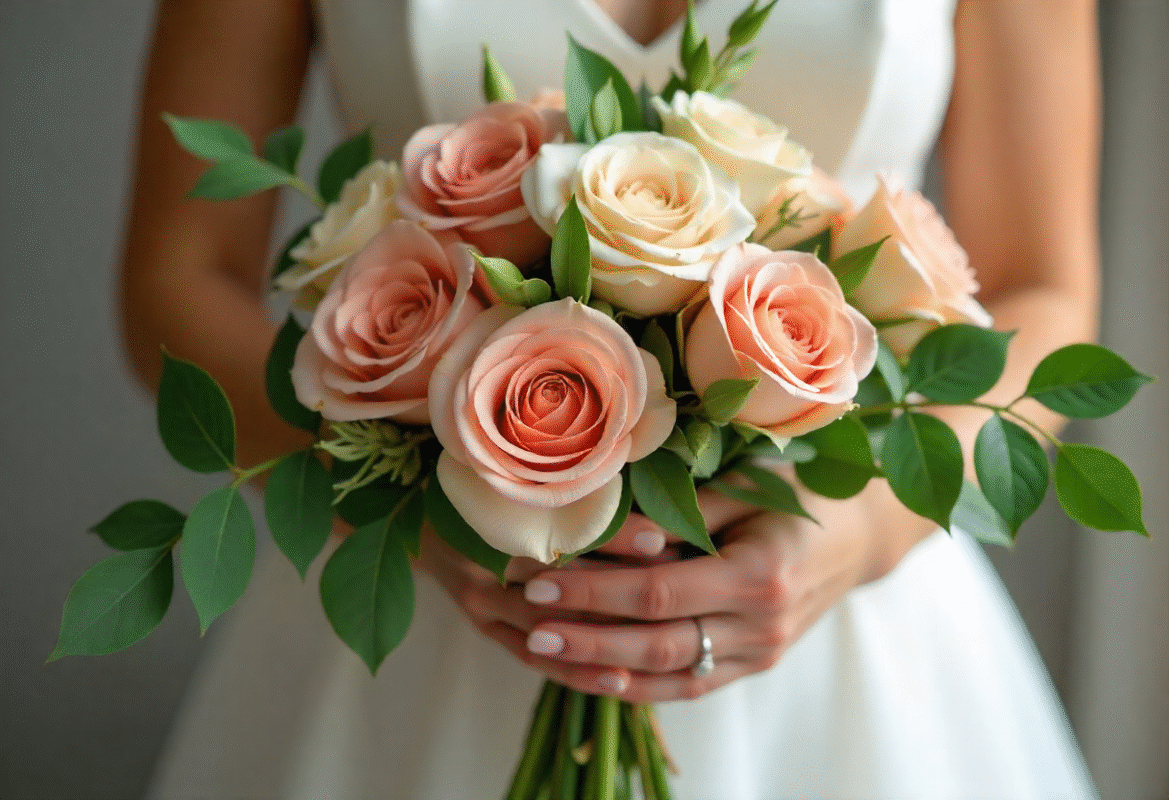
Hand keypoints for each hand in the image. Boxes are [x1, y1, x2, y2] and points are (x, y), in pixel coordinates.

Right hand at [414, 511, 676, 665]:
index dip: (614, 535)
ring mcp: (482, 602)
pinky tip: (620, 681)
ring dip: (604, 639)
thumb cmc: (483, 486)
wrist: (420, 518)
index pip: (561, 530)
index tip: (663, 539)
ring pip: (550, 629)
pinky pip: (536, 658)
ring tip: (658, 649)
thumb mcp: (517, 476)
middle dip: (619, 593)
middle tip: (676, 600)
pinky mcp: (487, 628)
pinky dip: (577, 671)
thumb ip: (573, 486)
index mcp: (491, 513)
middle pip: (558, 586)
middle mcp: (483, 561)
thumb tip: (645, 489)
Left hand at [496, 479, 932, 702]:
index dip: (594, 591)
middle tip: (527, 620)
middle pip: (657, 642)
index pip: (659, 592)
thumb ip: (682, 513)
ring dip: (601, 667)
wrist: (858, 535)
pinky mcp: (753, 666)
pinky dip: (640, 687)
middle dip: (585, 633)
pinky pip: (690, 687)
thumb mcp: (745, 487)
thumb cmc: (797, 493)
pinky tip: (594, 677)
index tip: (539, 579)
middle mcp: (761, 625)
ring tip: (543, 651)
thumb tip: (606, 524)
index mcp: (759, 574)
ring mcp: (760, 654)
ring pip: (669, 675)